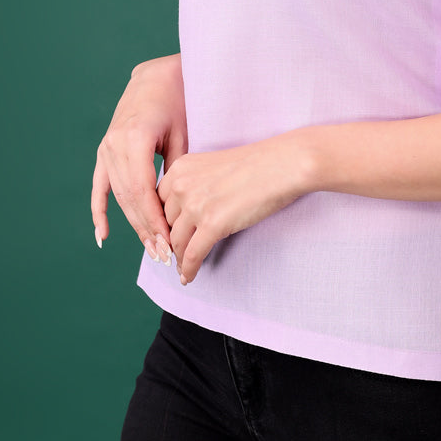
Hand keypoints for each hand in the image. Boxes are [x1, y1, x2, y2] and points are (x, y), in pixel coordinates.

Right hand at [92, 55, 186, 257]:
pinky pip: (100, 186)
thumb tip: (179, 209)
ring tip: (150, 250)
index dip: (154, 220)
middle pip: (128, 198)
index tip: (169, 242)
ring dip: (132, 225)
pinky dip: (100, 211)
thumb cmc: (178, 101)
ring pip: (117, 196)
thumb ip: (177, 170)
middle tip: (164, 256)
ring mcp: (106, 148)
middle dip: (146, 229)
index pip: (142, 191)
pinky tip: (103, 236)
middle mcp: (114, 145)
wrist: (157, 76)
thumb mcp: (184, 133)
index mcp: (134, 139)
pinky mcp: (105, 151)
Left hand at [158, 131, 312, 283]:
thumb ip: (195, 183)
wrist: (282, 165)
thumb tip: (188, 211)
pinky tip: (188, 277)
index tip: (167, 233)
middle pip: (165, 223)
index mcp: (181, 167)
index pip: (158, 201)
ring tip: (182, 266)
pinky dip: (188, 269)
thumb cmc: (257, 164)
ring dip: (179, 257)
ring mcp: (195, 205)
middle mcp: (182, 185)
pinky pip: (192, 255)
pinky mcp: (212, 224)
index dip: (163, 221)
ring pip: (177, 242)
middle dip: (171, 240)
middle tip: (175, 252)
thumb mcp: (213, 165)